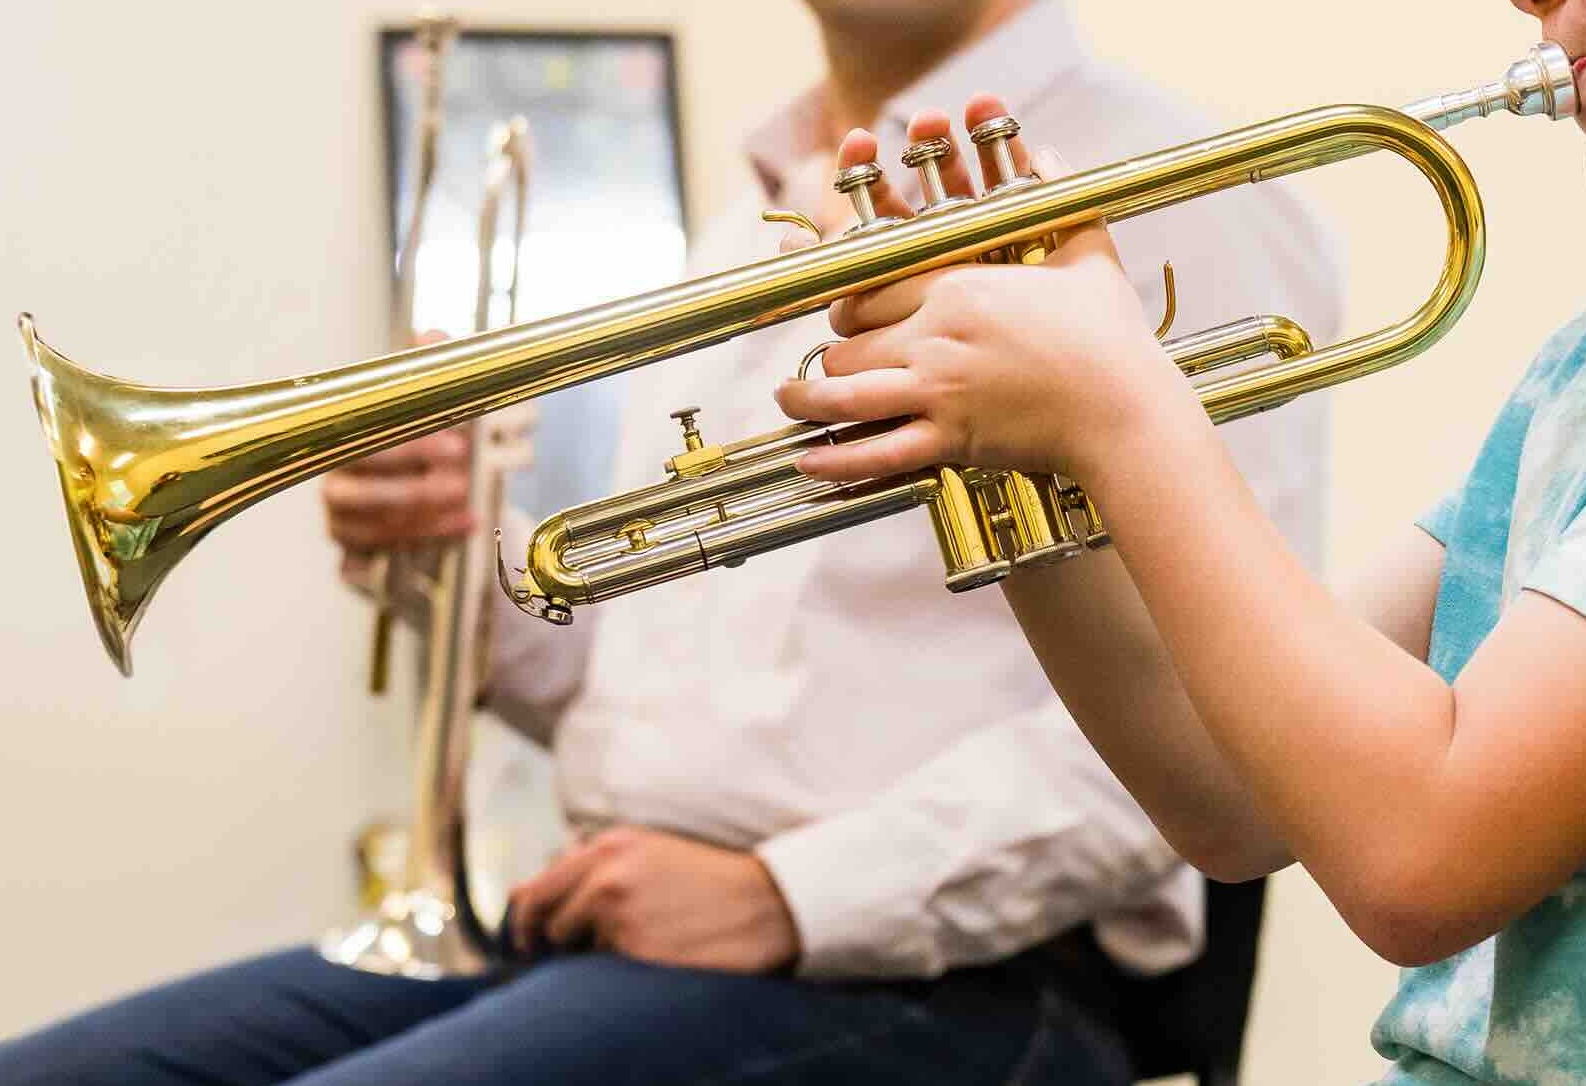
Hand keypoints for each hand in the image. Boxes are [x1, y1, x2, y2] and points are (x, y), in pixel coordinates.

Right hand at [323, 329, 476, 582]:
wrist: (423, 481)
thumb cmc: (420, 432)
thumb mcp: (427, 396)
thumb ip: (428, 365)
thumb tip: (432, 334)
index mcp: (343, 433)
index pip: (367, 439)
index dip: (412, 444)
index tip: (455, 444)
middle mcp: (333, 474)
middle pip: (361, 486)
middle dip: (415, 484)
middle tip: (461, 477)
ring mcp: (340, 515)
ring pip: (373, 521)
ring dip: (424, 513)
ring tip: (466, 501)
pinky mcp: (353, 547)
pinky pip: (385, 550)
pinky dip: (430, 537)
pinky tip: (468, 524)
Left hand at [506, 827, 799, 973]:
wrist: (762, 902)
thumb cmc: (705, 878)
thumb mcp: (648, 850)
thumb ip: (595, 863)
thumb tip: (535, 890)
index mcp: (608, 847)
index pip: (536, 889)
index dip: (524, 920)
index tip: (527, 937)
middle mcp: (606, 878)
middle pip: (547, 923)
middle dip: (552, 941)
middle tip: (563, 953)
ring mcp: (620, 916)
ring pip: (578, 951)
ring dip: (595, 953)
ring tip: (640, 939)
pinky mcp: (636, 952)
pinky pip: (609, 972)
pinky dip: (624, 969)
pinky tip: (656, 953)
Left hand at [774, 97, 1195, 482]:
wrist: (1124, 407)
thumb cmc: (1110, 336)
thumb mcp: (1086, 253)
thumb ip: (1059, 200)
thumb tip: (1052, 155)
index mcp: (959, 286)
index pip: (874, 286)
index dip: (849, 301)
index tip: (842, 312)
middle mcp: (936, 334)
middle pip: (851, 337)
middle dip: (833, 350)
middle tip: (820, 363)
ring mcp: (939, 388)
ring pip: (847, 389)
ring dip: (810, 396)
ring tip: (789, 400)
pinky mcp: (949, 438)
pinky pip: (875, 450)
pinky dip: (835, 457)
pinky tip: (806, 460)